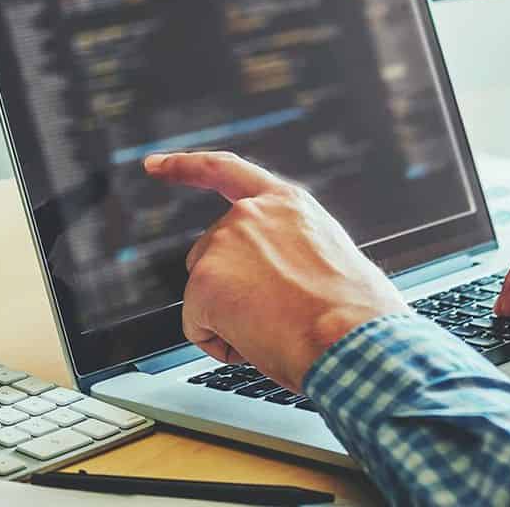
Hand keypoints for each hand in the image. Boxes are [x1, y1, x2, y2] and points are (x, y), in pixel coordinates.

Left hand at [144, 151, 410, 393]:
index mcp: (287, 204)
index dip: (185, 167)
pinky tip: (256, 343)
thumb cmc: (355, 314)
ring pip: (204, 295)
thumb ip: (294, 251)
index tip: (154, 165)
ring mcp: (223, 245)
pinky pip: (197, 327)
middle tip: (278, 317)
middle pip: (209, 255)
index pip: (225, 171)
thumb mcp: (331, 259)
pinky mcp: (204, 283)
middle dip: (229, 290)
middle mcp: (250, 215)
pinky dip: (220, 344)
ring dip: (230, 318)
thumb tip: (285, 281)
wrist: (351, 338)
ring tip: (278, 330)